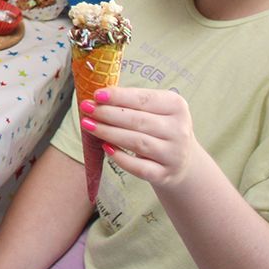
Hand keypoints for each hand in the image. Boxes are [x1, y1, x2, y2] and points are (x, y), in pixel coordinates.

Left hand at [80, 86, 207, 191]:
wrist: (182, 159)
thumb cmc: (159, 126)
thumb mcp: (155, 108)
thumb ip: (131, 101)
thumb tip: (97, 95)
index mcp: (176, 106)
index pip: (144, 99)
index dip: (119, 96)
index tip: (96, 94)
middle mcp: (179, 130)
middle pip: (138, 121)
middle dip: (108, 114)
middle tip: (86, 108)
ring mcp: (173, 154)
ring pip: (137, 142)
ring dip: (108, 133)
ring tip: (88, 124)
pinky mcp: (165, 174)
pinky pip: (139, 167)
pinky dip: (120, 158)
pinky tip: (105, 148)